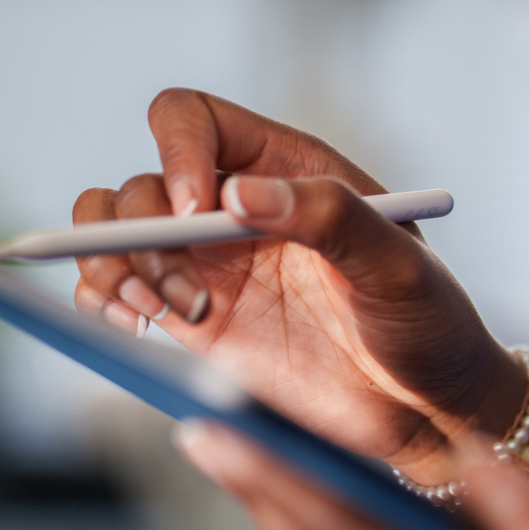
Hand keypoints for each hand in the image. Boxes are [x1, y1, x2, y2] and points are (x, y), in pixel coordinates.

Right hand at [73, 89, 524, 483]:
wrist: (428, 409)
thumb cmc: (429, 324)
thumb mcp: (399, 264)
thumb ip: (330, 216)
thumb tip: (240, 193)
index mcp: (285, 168)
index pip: (192, 119)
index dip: (176, 151)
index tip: (194, 211)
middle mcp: (234, 209)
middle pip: (140, 184)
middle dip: (139, 231)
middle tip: (184, 294)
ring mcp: (208, 266)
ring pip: (112, 233)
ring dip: (109, 264)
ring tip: (153, 312)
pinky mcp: (193, 323)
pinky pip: (115, 292)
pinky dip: (99, 302)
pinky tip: (131, 328)